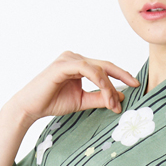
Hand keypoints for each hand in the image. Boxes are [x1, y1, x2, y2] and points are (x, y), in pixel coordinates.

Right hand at [9, 52, 138, 123]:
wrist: (30, 107)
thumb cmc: (52, 102)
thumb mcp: (82, 100)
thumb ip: (99, 97)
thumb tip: (120, 96)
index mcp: (78, 64)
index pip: (104, 67)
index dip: (121, 75)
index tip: (135, 85)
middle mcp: (74, 57)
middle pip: (104, 65)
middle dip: (121, 76)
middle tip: (135, 85)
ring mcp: (68, 59)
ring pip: (98, 69)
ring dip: (109, 86)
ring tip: (114, 103)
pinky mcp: (63, 65)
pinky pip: (88, 70)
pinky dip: (100, 82)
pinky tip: (106, 93)